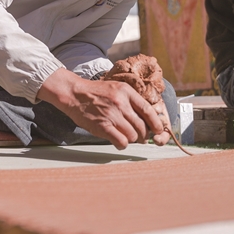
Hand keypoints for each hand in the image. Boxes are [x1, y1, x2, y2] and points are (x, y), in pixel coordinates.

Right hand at [36, 68, 165, 149]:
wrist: (75, 94)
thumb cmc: (96, 92)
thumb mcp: (117, 88)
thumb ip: (131, 100)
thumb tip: (146, 118)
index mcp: (126, 92)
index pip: (148, 110)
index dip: (156, 123)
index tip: (159, 130)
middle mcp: (121, 103)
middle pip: (142, 126)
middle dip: (143, 135)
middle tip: (140, 137)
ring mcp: (112, 115)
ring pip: (133, 135)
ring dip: (132, 139)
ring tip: (125, 136)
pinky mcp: (103, 126)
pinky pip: (121, 142)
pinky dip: (122, 144)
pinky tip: (118, 141)